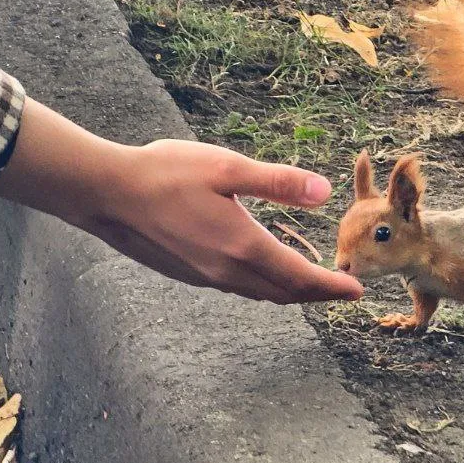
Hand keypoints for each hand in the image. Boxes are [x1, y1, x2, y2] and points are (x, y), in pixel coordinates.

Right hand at [0, 99, 363, 303]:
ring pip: (258, 293)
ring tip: (310, 285)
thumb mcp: (226, 168)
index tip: (357, 290)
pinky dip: (261, 286)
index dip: (331, 286)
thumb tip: (324, 193)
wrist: (106, 194)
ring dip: (289, 292)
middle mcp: (225, 270)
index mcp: (242, 245)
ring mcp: (203, 275)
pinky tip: (261, 272)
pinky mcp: (187, 272)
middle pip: (282, 292)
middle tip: (342, 291)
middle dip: (316, 294)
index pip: (298, 277)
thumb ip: (277, 182)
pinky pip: (236, 287)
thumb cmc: (165, 173)